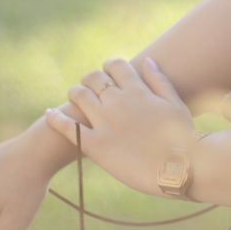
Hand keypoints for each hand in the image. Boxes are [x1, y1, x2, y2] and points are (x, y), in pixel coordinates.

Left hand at [44, 56, 195, 197]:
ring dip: (75, 94)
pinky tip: (48, 115)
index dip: (109, 66)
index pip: (115, 65)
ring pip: (78, 96)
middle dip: (90, 80)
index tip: (108, 75)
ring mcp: (105, 123)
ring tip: (76, 101)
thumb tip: (147, 60)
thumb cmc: (182, 137)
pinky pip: (67, 128)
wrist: (179, 169)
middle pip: (92, 78)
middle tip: (90, 89)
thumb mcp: (175, 103)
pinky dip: (55, 119)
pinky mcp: (95, 146)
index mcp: (138, 90)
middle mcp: (118, 102)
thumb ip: (159, 80)